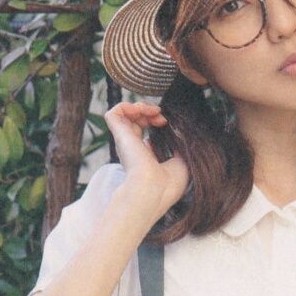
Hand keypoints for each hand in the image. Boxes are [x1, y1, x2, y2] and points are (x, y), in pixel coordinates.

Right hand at [105, 100, 189, 220]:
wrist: (153, 190)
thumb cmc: (168, 185)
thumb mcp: (181, 163)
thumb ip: (179, 148)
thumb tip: (180, 134)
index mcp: (143, 158)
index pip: (142, 133)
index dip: (153, 122)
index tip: (166, 123)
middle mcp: (131, 149)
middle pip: (134, 121)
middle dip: (148, 111)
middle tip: (161, 116)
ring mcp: (124, 142)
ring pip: (123, 114)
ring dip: (140, 106)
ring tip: (153, 111)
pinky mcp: (119, 135)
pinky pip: (114, 112)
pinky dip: (128, 105)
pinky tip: (142, 110)